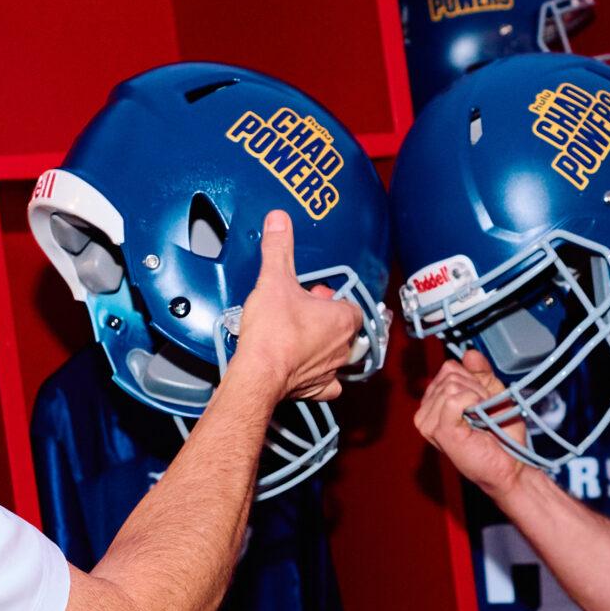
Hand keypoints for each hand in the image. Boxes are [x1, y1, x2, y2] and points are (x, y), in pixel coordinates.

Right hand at [229, 209, 374, 403]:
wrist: (259, 372)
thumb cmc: (273, 331)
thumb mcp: (274, 280)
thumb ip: (278, 248)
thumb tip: (279, 220)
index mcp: (342, 319)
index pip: (351, 306)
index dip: (332, 299)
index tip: (313, 295)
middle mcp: (343, 346)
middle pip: (345, 329)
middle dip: (327, 320)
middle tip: (302, 312)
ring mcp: (332, 370)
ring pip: (338, 356)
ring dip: (324, 347)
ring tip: (300, 338)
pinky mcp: (317, 390)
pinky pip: (328, 385)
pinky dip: (321, 380)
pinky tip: (307, 372)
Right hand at [413, 348, 532, 499]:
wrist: (511, 464)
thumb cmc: (503, 436)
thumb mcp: (493, 394)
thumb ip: (480, 373)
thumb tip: (469, 353)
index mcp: (436, 401)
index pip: (448, 368)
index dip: (472, 379)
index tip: (483, 400)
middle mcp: (427, 411)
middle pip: (449, 373)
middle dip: (475, 387)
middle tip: (485, 411)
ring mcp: (429, 422)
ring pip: (451, 385)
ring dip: (476, 397)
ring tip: (482, 418)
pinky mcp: (439, 430)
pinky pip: (453, 399)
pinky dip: (473, 402)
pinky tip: (478, 418)